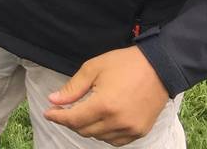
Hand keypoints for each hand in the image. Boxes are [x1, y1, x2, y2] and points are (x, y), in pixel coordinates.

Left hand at [44, 47, 169, 145]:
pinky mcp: (140, 132)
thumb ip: (73, 88)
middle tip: (62, 110)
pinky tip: (99, 121)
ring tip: (81, 113)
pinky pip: (115, 141)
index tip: (48, 113)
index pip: (74, 119)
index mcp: (104, 105)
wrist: (158, 68)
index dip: (58, 117)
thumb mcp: (93, 68)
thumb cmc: (124, 64)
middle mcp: (117, 121)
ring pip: (99, 137)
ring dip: (86, 128)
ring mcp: (130, 129)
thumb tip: (54, 100)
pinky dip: (103, 133)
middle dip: (70, 121)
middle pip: (85, 130)